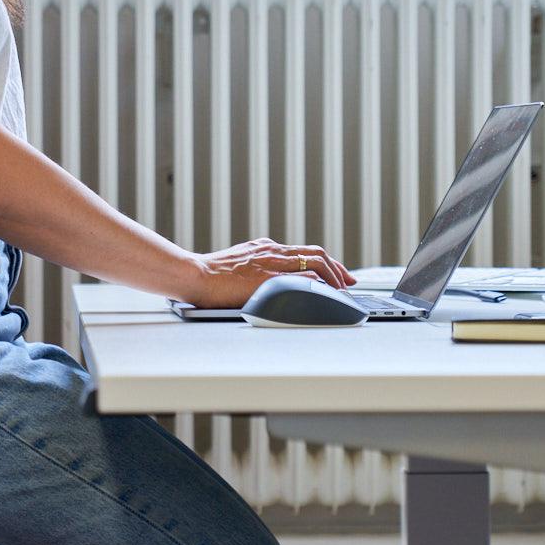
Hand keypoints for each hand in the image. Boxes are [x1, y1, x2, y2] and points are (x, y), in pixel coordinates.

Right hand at [179, 238, 355, 309]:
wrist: (195, 275)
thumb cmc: (209, 275)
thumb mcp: (238, 263)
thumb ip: (255, 267)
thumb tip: (267, 280)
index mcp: (265, 248)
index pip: (304, 251)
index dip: (326, 261)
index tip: (338, 273)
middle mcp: (272, 251)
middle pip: (317, 254)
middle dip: (339, 268)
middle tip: (350, 282)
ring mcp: (273, 262)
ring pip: (316, 263)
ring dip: (335, 277)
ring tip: (342, 292)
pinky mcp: (270, 277)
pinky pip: (304, 278)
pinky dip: (320, 286)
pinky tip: (327, 296)